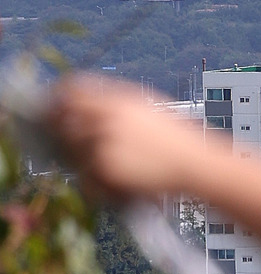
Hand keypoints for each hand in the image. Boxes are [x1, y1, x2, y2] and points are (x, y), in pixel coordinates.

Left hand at [47, 76, 205, 202]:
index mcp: (117, 99)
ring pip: (72, 153)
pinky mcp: (105, 171)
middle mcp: (106, 118)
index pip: (71, 90)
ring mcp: (103, 145)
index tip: (51, 105)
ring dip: (81, 160)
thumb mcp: (150, 107)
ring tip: (108, 165)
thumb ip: (116, 102)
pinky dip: (95, 183)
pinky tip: (117, 182)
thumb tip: (83, 102)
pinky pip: (84, 178)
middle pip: (63, 121)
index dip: (57, 96)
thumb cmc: (177, 139)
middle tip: (64, 141)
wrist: (196, 165)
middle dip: (62, 132)